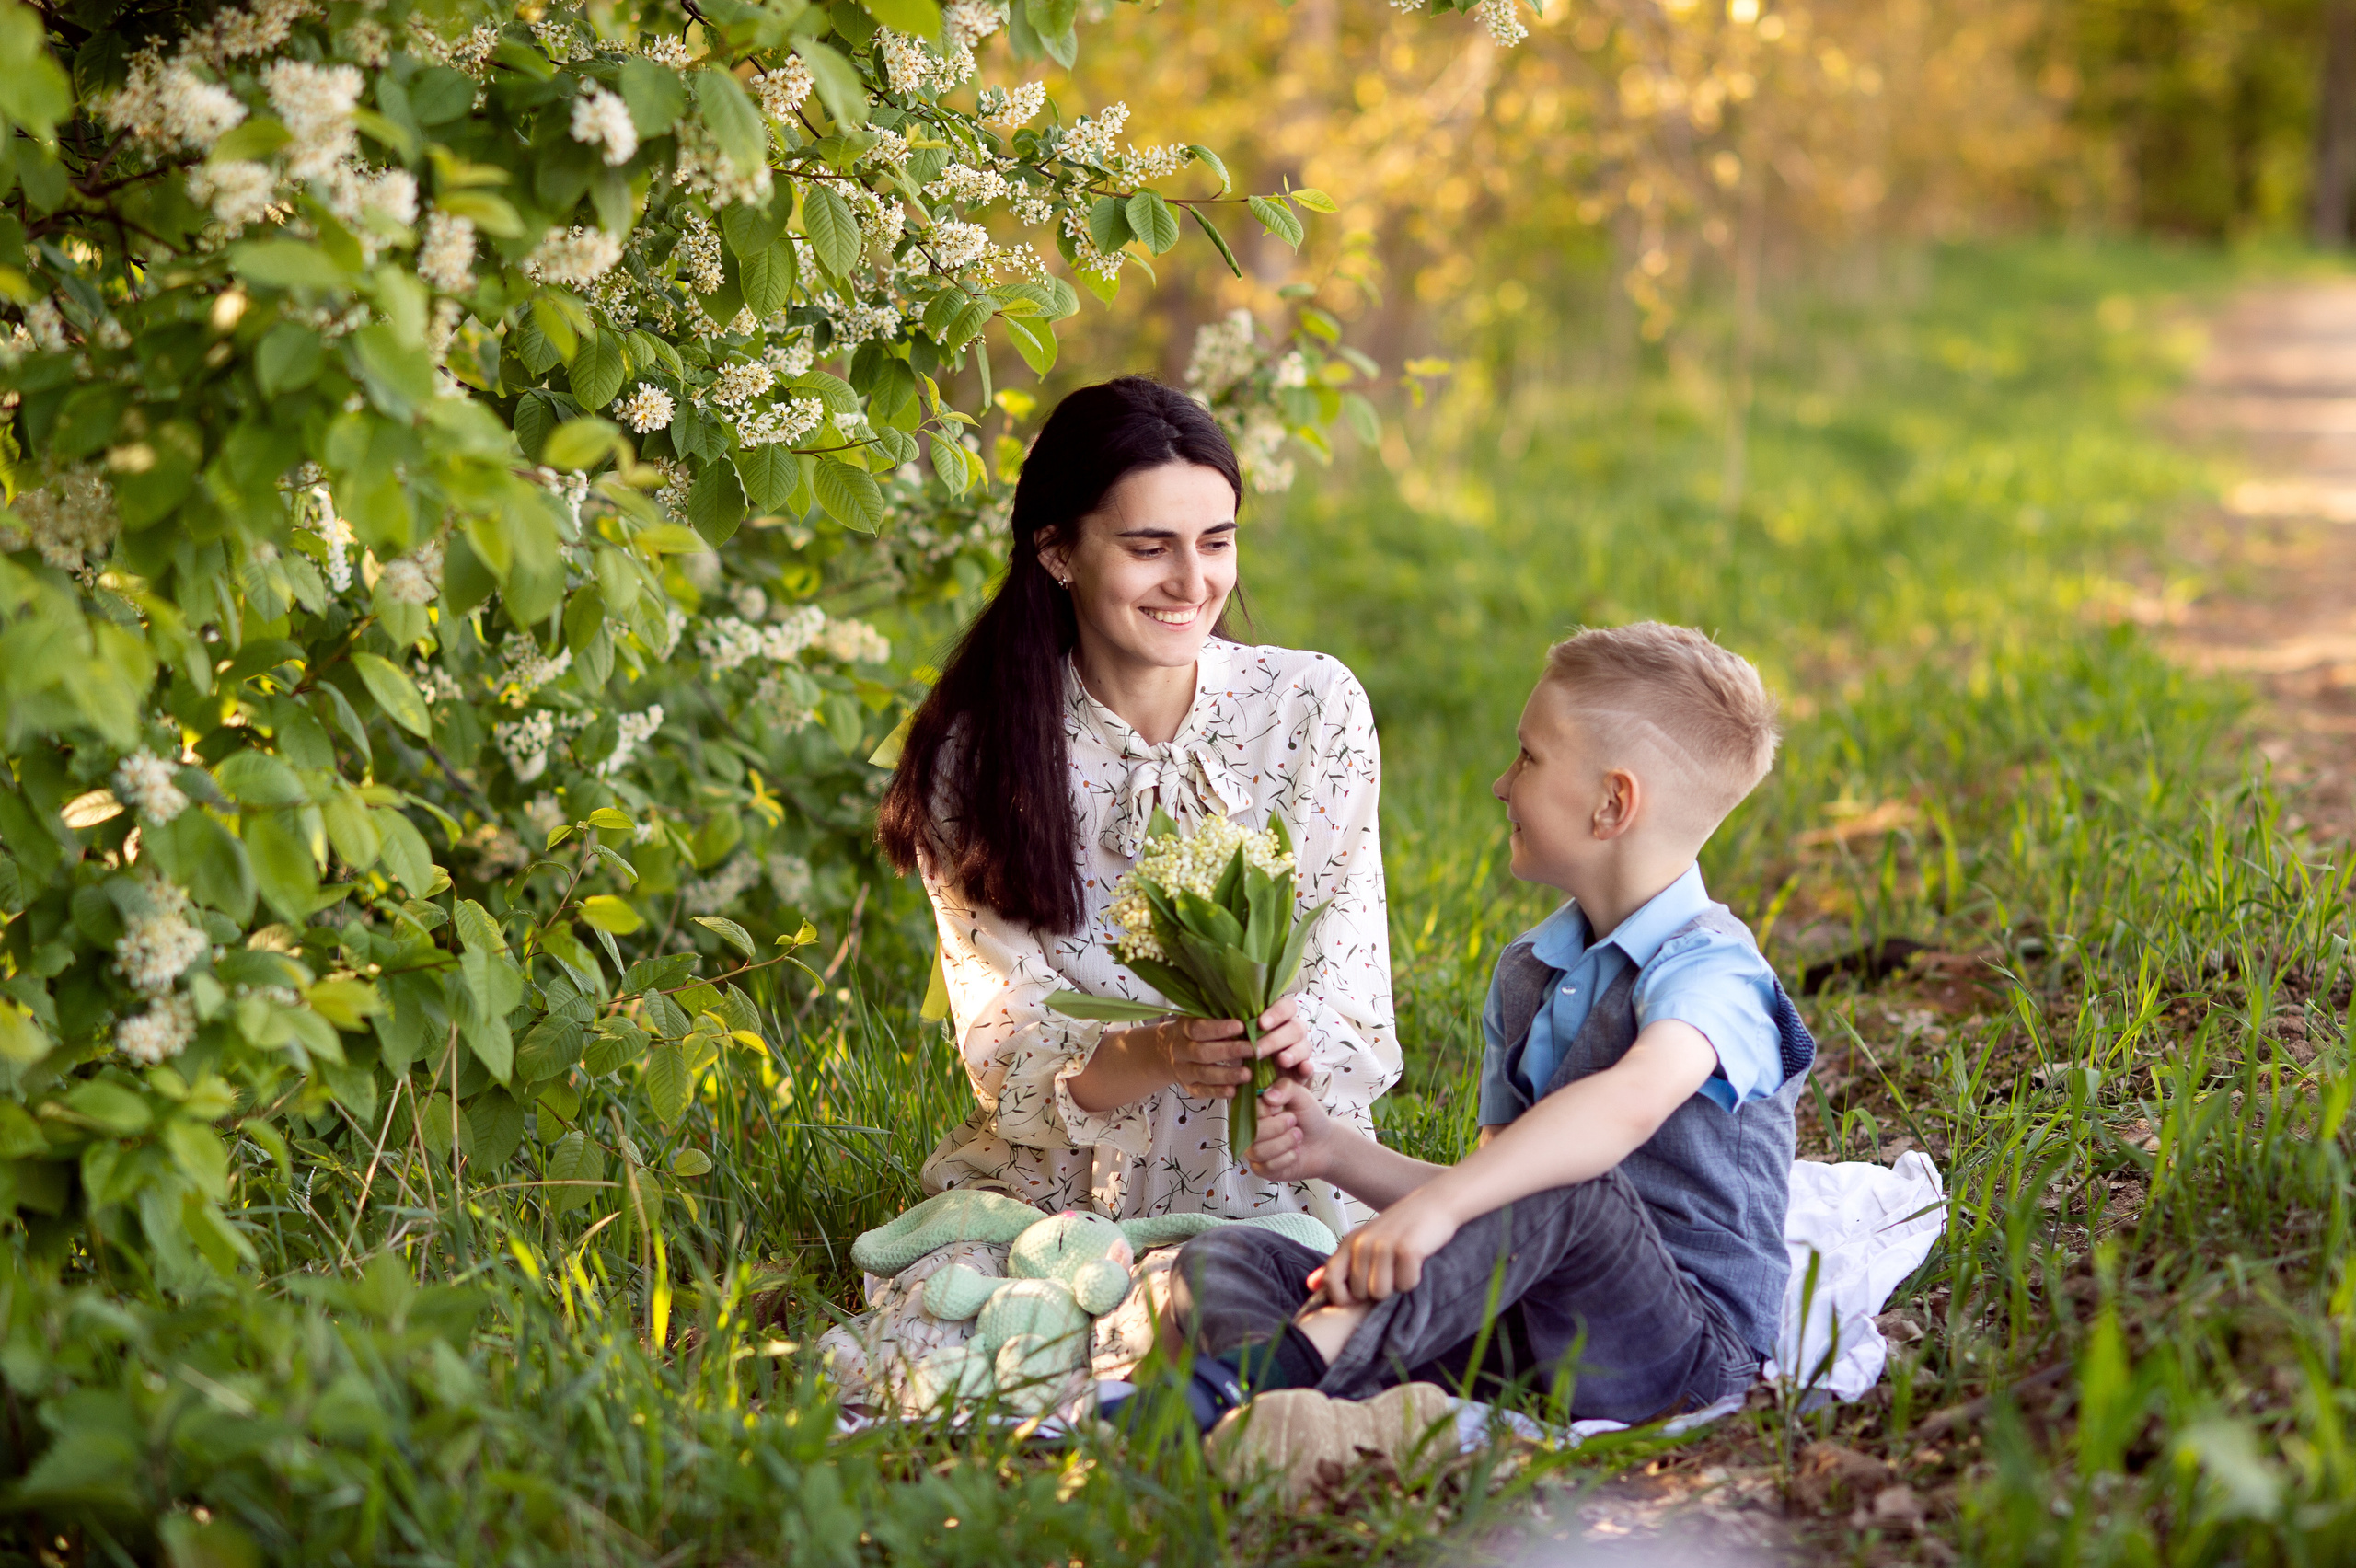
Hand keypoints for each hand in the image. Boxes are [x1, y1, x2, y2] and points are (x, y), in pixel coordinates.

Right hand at [1135, 999, 1309, 1100]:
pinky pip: (1202, 1092)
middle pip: (1203, 1052)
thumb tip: (1246, 1001)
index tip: (1241, 1025)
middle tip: (1253, 1049)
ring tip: (1249, 1074)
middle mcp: (1180, 1049)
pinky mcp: (1188, 1087)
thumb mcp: (1198, 1017)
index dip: (1219, 1028)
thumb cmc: (1195, 1030)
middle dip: (1229, 1052)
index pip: (1199, 1028)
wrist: (1165, 1052)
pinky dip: (1218, 1092)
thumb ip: (1217, 1012)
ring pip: (1203, 1074)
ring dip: (1227, 1075)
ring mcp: (1182, 1070)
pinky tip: (1235, 1091)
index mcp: (1183, 1028)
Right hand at [1244, 1077, 1336, 1182]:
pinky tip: (1295, 1152)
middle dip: (1278, 1127)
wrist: (1326, 1143)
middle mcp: (1250, 1131)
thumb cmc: (1310, 1117)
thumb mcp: (1301, 1095)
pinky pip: (1267, 1167)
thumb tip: (1267, 1096)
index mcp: (1255, 1110)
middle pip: (1251, 1132)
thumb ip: (1286, 1088)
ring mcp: (1255, 1151)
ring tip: (1298, 1136)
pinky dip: (1287, 1158)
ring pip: (1258, 1151)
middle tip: (1294, 1122)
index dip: (1267, 1110)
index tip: (1281, 1108)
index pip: (1247, 1111)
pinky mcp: (1263, 1169)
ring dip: (1285, 1143)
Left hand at [1250, 996, 1313, 1080]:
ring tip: (1282, 1061)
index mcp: (1281, 1019)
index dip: (1276, 1013)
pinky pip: (1310, 1067)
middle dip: (1276, 1039)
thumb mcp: (1243, 1040)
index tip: (1261, 1023)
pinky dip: (1308, 1067)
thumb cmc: (1249, 1050)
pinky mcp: (1304, 1070)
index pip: (1287, 1007)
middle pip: (1295, 1028)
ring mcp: (1301, 1050)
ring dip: (1293, 1053)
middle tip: (1257, 1051)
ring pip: (1305, 1046)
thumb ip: (1242, 1031)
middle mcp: (1294, 1031)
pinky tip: (1303, 1068)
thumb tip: (1231, 1024)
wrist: (1259, 1078)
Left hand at [1305, 1187, 1463, 1306]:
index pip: (1331, 1281)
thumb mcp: (1365, 1242)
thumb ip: (1339, 1265)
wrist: (1437, 1202)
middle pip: (1360, 1293)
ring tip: (1403, 1266)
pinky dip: (1414, 1280)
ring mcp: (1383, 1245)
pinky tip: (1417, 1263)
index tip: (1362, 1296)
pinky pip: (1405, 1285)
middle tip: (1393, 1270)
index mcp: (1349, 1242)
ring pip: (1381, 1292)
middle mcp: (1362, 1243)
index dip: (1343, 1298)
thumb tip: (1310, 1285)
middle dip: (1378, 1291)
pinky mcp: (1407, 1249)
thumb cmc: (1402, 1228)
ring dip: (1397, 1287)